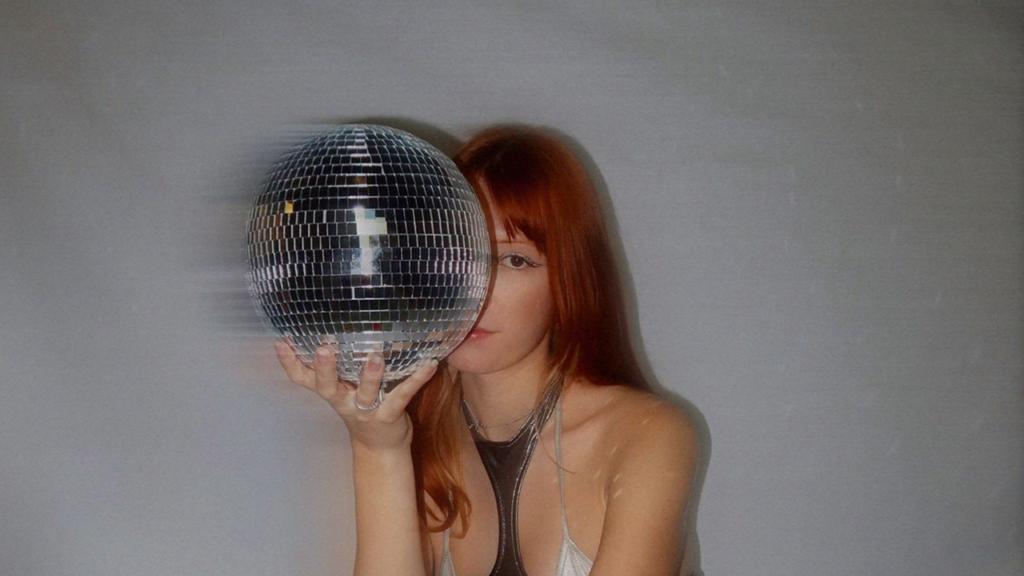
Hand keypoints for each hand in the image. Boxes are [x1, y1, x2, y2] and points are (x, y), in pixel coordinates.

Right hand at [274, 339, 438, 450]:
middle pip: (328, 387)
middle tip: (323, 348)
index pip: (303, 379)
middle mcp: (344, 401)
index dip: (290, 363)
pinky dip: (417, 379)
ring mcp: (366, 410)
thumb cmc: (363, 407)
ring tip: (376, 356)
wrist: (381, 447)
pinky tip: (429, 364)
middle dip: (324, 368)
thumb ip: (339, 365)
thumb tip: (341, 324)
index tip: (281, 341)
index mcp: (332, 392)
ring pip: (366, 393)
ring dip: (370, 375)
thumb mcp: (344, 388)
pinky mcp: (390, 416)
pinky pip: (403, 395)